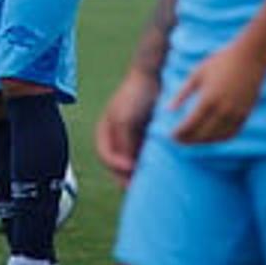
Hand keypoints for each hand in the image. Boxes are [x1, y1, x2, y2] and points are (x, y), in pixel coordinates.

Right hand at [96, 68, 159, 183]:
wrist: (155, 77)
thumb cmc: (134, 96)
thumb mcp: (124, 120)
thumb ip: (123, 144)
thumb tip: (127, 168)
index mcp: (104, 132)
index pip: (105, 157)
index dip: (115, 166)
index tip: (131, 169)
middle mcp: (117, 138)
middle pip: (118, 165)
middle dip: (127, 176)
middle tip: (141, 187)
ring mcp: (133, 140)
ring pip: (134, 164)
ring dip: (140, 173)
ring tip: (151, 182)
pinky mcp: (148, 140)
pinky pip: (147, 157)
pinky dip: (151, 165)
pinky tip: (161, 170)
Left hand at [169, 37, 265, 144]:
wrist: (250, 56)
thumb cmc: (220, 61)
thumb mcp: (197, 74)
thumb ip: (182, 93)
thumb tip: (167, 109)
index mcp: (208, 99)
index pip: (190, 125)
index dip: (180, 133)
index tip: (171, 136)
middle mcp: (223, 109)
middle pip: (203, 134)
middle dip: (189, 140)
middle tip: (179, 140)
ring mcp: (236, 113)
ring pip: (218, 137)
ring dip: (204, 142)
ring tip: (192, 139)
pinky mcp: (246, 113)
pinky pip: (232, 133)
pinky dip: (220, 138)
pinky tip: (211, 136)